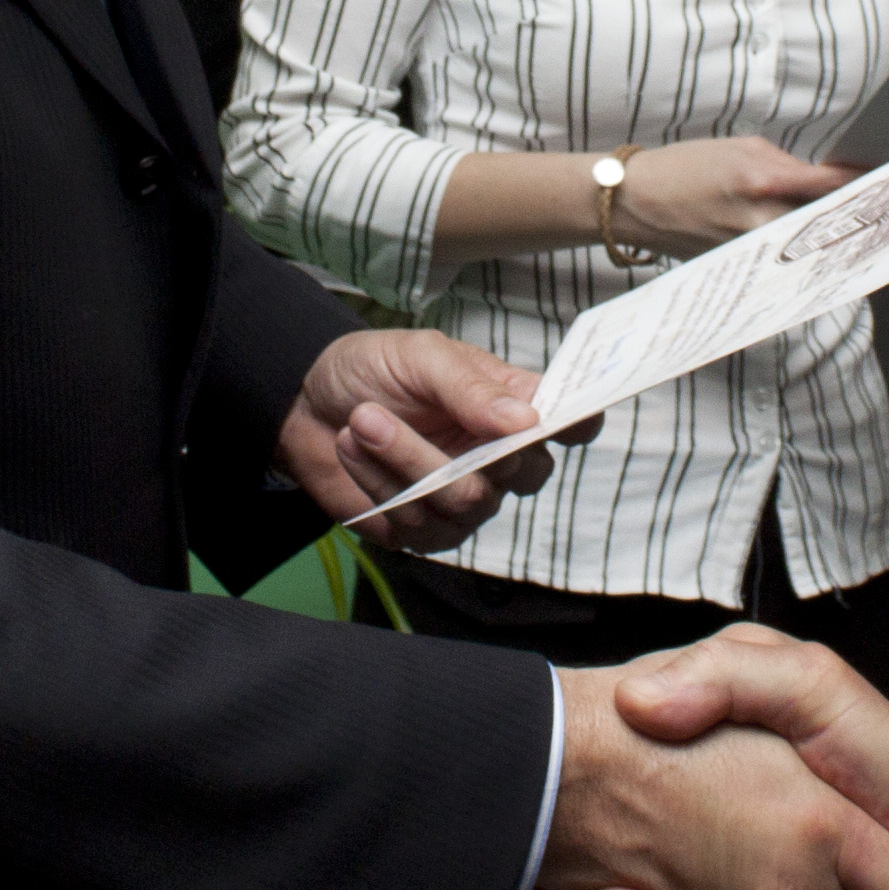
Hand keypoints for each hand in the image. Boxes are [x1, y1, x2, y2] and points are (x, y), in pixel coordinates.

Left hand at [282, 327, 587, 550]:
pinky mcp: (424, 532)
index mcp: (511, 406)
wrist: (308, 404)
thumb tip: (527, 418)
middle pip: (524, 475)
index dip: (580, 424)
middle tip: (402, 414)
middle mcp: (499, 458)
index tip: (570, 422)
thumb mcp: (420, 357)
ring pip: (464, 501)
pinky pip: (419, 525)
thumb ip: (470, 387)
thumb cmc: (374, 371)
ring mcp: (465, 500)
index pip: (570, 423)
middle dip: (466, 447)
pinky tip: (352, 447)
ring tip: (361, 419)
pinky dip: (379, 483)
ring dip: (405, 458)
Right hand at [609, 137, 849, 256]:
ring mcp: (751, 250)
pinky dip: (801, 255)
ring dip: (834, 240)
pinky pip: (782, 262)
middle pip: (827, 223)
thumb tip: (825, 179)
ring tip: (866, 234)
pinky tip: (820, 252)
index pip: (831, 185)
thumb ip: (787, 165)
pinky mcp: (741, 268)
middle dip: (858, 218)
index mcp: (762, 180)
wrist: (634, 202)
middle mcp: (761, 220)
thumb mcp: (739, 149)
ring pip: (807, 247)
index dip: (865, 185)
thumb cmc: (685, 167)